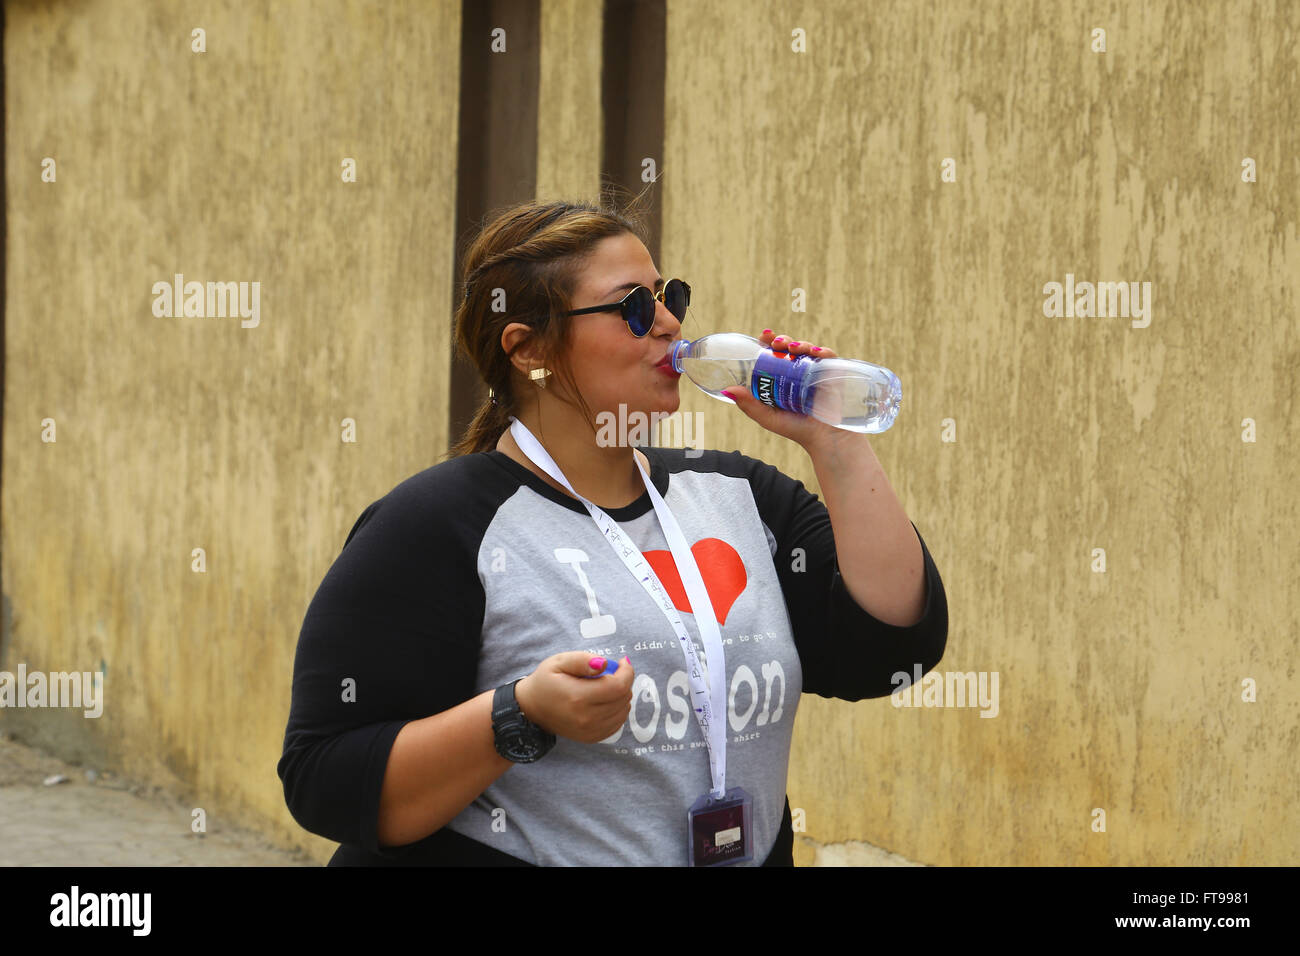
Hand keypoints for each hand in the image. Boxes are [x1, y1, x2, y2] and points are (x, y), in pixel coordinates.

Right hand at [515, 652, 634, 743]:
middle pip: (623, 699)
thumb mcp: (558, 662)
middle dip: (624, 681)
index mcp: (578, 697)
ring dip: (622, 696)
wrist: (530, 709)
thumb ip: (582, 660)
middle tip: (612, 672)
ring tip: (608, 685)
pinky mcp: (591, 738)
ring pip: (623, 712)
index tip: (622, 662)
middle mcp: (586, 718)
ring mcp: (589, 731)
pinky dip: (618, 710)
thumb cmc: (545, 682)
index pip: (618, 686)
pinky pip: (617, 724)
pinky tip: (607, 700)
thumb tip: (605, 663)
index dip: (627, 672)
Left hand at [720, 329, 846, 450]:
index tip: (764, 336)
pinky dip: (823, 351)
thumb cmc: (796, 428)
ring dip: (801, 343)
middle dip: (784, 340)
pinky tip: (815, 353)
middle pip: (791, 348)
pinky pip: (830, 357)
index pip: (775, 354)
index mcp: (783, 377)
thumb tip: (726, 390)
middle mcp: (800, 371)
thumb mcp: (768, 416)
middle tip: (777, 343)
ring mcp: (817, 371)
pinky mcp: (834, 374)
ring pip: (808, 349)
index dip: (770, 342)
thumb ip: (749, 404)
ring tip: (793, 347)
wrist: (824, 439)